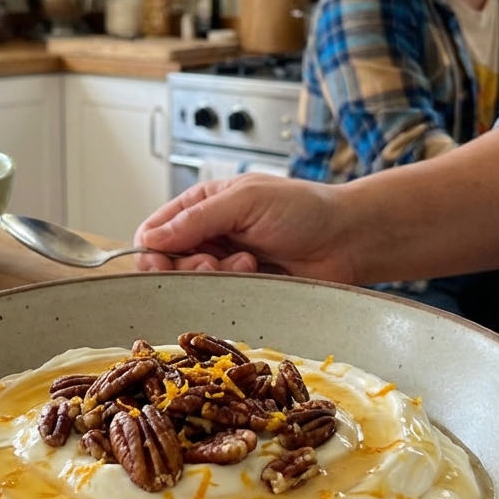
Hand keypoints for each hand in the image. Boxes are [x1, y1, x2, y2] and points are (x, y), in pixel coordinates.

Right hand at [133, 174, 358, 281]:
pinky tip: (255, 273)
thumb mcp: (246, 201)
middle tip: (213, 261)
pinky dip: (230, 289)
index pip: (154, 230)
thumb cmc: (303, 209)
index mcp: (203, 204)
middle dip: (186, 265)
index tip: (163, 261)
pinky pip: (217, 297)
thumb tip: (151, 238)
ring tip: (247, 262)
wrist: (348, 240)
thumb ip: (197, 219)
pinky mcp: (242, 288)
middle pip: (166, 262)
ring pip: (191, 283)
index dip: (153, 249)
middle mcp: (209, 234)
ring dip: (213, 276)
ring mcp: (225, 263)